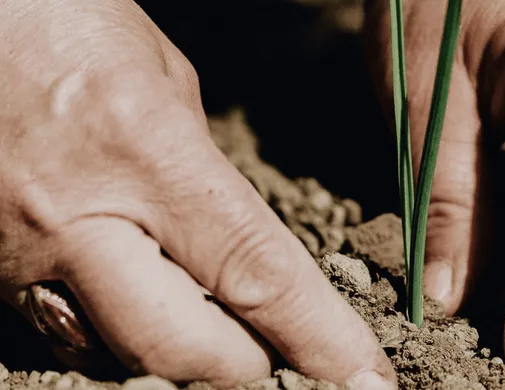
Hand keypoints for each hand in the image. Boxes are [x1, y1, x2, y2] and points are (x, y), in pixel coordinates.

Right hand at [0, 1, 393, 387]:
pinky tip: (143, 300)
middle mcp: (75, 219)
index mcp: (143, 153)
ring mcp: (17, 257)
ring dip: (182, 354)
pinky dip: (117, 334)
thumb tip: (238, 241)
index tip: (366, 378)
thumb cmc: (59, 22)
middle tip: (285, 357)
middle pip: (183, 349)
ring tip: (217, 326)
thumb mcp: (163, 78)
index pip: (255, 273)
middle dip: (250, 368)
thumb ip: (204, 170)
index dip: (319, 338)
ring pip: (118, 355)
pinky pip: (66, 334)